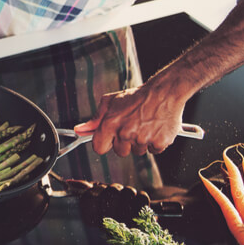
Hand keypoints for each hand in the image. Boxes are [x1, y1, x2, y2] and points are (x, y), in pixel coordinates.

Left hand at [73, 79, 190, 156]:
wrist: (163, 92)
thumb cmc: (137, 97)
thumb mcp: (111, 102)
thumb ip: (95, 119)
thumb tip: (80, 130)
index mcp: (111, 124)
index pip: (99, 148)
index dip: (104, 143)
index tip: (109, 139)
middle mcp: (126, 133)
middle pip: (120, 152)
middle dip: (124, 142)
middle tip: (131, 127)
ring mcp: (143, 139)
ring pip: (137, 151)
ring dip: (140, 142)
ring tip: (144, 125)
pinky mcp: (160, 142)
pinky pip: (154, 151)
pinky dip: (155, 142)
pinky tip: (155, 129)